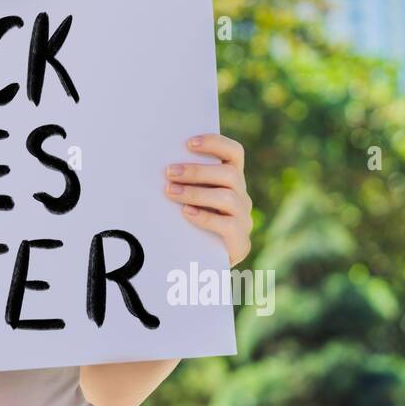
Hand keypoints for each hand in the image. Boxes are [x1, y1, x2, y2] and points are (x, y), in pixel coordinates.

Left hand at [162, 133, 252, 266]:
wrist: (201, 262)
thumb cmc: (188, 222)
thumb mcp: (188, 197)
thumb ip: (183, 181)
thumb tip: (160, 166)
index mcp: (231, 179)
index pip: (234, 152)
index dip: (215, 143)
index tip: (188, 143)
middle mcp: (241, 196)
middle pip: (230, 174)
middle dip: (197, 171)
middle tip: (169, 172)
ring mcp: (244, 218)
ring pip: (228, 197)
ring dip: (196, 193)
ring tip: (171, 192)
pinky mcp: (241, 242)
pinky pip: (228, 225)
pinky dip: (205, 217)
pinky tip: (186, 213)